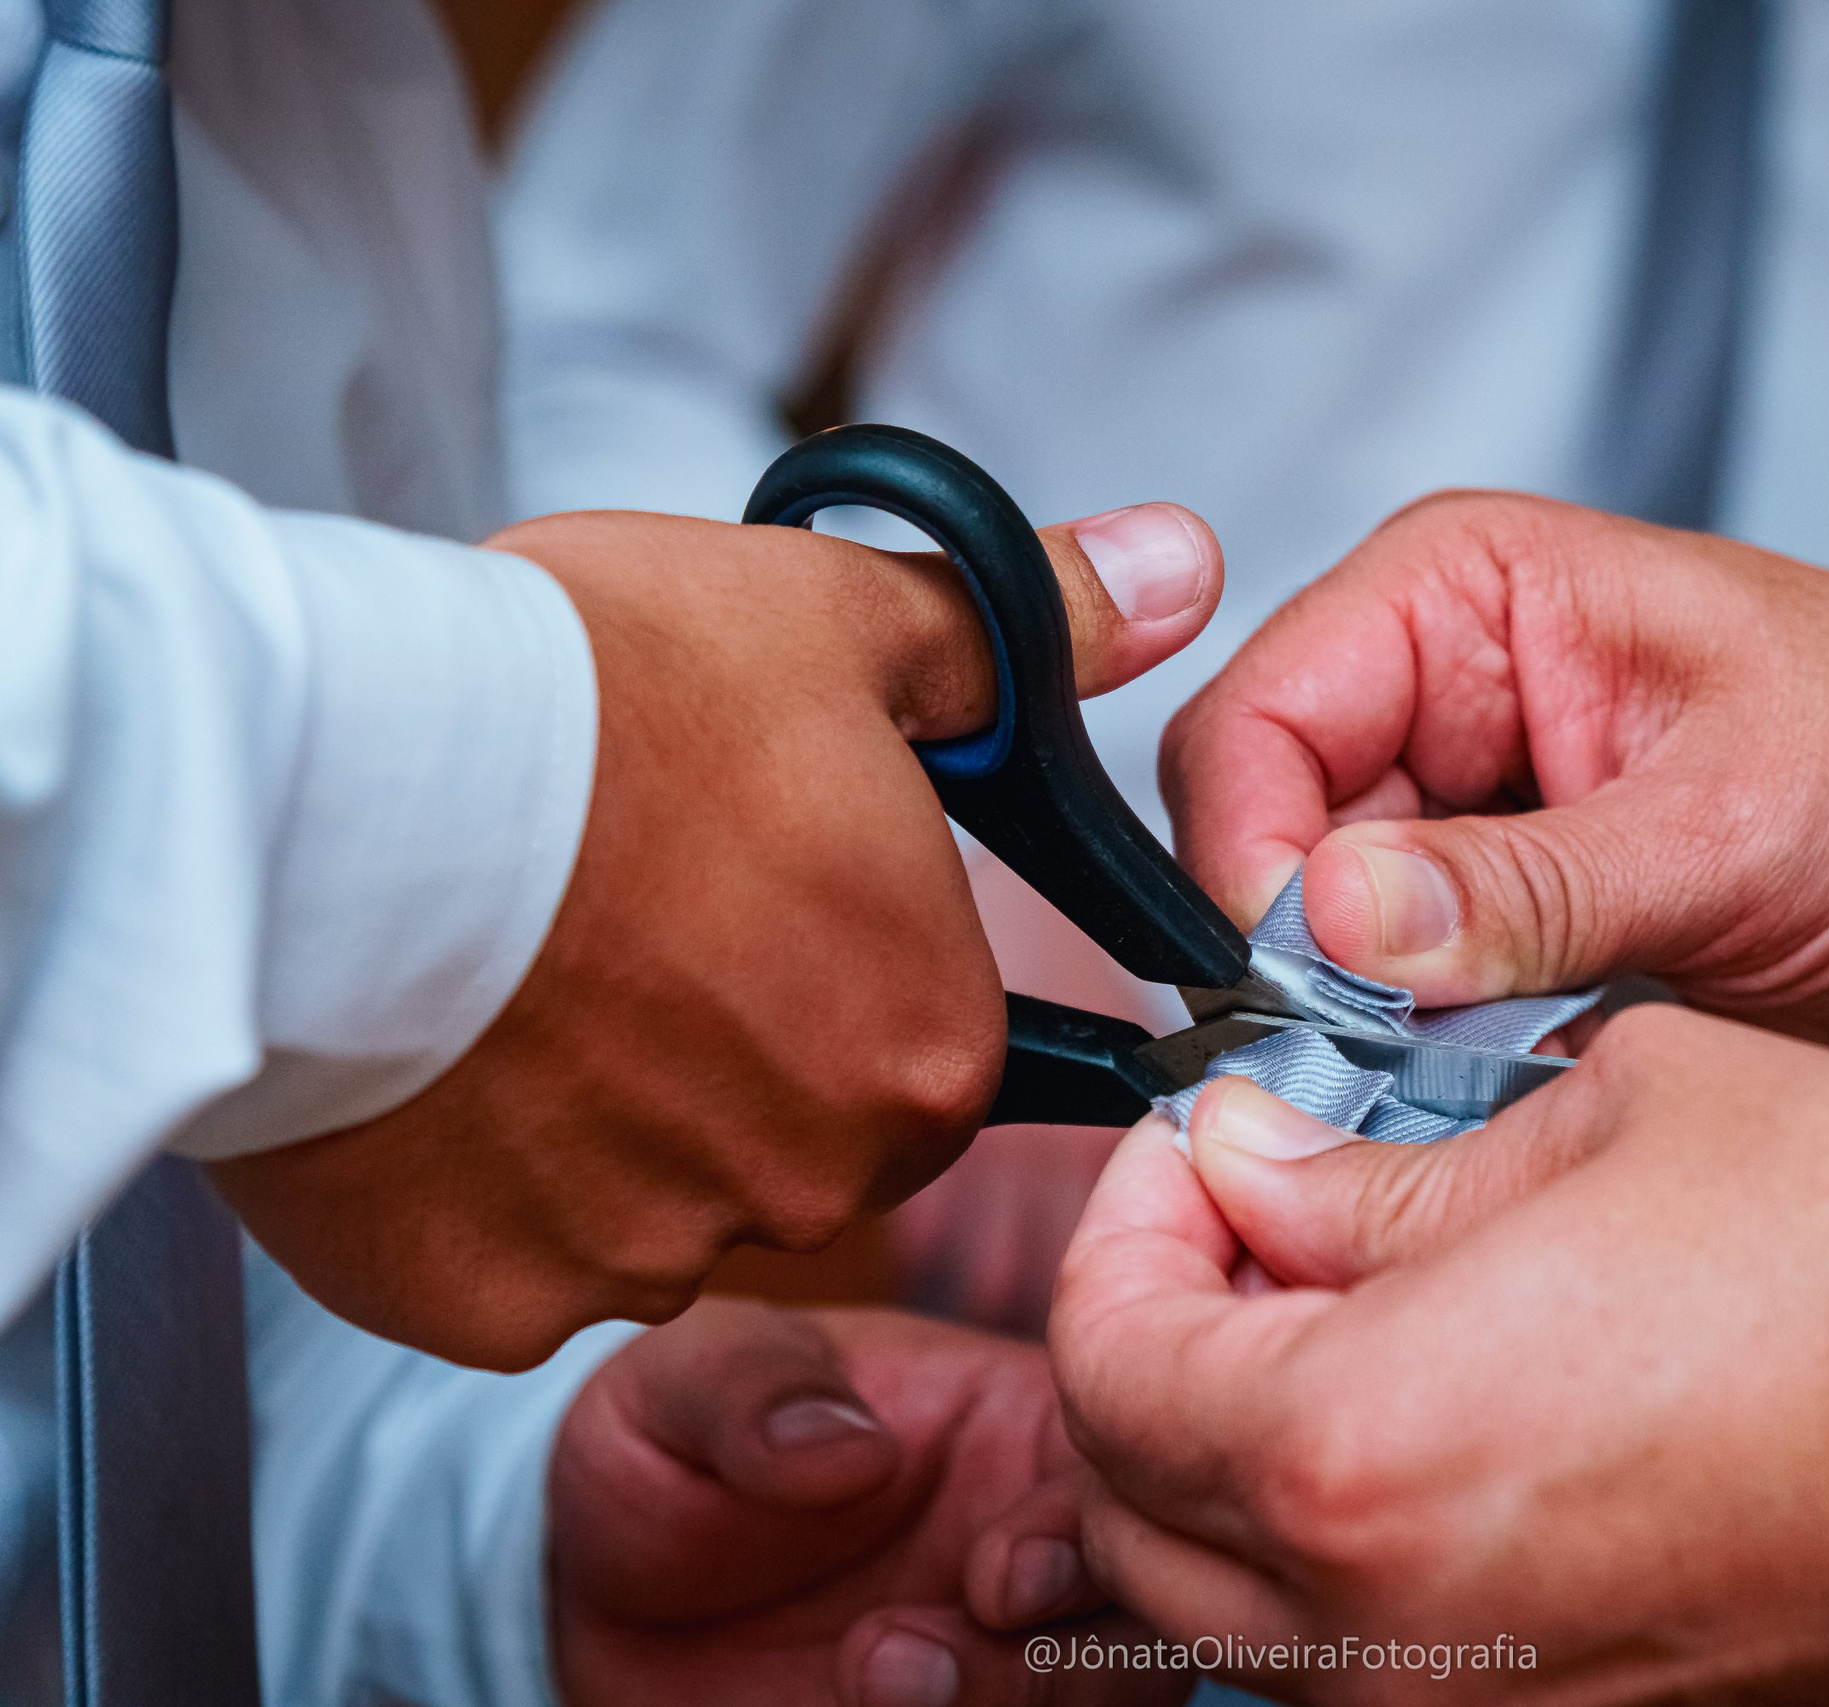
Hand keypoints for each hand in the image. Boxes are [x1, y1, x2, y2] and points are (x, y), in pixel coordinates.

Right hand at [213, 502, 1221, 1368]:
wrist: (333, 791)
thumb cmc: (604, 699)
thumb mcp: (842, 617)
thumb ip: (1028, 632)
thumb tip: (1184, 568)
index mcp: (929, 1043)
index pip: (930, 1030)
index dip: (835, 945)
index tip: (744, 886)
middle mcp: (816, 1184)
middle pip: (800, 1130)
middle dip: (729, 1041)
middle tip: (619, 912)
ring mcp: (646, 1257)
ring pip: (653, 1197)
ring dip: (601, 1114)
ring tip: (510, 972)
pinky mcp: (486, 1302)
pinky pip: (508, 1254)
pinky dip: (479, 1177)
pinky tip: (432, 1059)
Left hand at [551, 1296, 1185, 1706]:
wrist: (605, 1606)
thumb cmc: (663, 1457)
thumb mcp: (672, 1389)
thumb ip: (749, 1390)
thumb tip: (846, 1448)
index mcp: (1019, 1421)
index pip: (1123, 1467)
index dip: (1082, 1532)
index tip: (989, 1576)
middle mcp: (1046, 1544)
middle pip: (1140, 1611)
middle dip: (1054, 1663)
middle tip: (890, 1661)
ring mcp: (1015, 1653)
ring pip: (1107, 1703)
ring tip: (864, 1681)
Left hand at [1022, 1006, 1828, 1703]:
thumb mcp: (1594, 1118)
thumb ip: (1365, 1163)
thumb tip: (1241, 1163)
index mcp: (1358, 1449)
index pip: (1105, 1361)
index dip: (1127, 1224)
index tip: (1201, 1144)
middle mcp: (1379, 1633)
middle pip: (1129, 1511)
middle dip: (1153, 1348)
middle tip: (1245, 1223)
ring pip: (1223, 1612)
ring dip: (1224, 1460)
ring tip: (1326, 1321)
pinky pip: (1354, 1664)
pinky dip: (1329, 1556)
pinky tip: (1423, 1432)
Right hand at [1163, 492, 1828, 1060]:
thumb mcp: (1726, 829)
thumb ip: (1523, 885)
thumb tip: (1334, 920)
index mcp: (1462, 592)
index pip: (1257, 723)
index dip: (1253, 865)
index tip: (1308, 994)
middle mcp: (1434, 685)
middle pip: (1261, 832)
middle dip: (1308, 958)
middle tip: (1381, 1066)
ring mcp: (1462, 800)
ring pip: (1319, 929)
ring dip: (1370, 1019)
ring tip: (1470, 1071)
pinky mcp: (1500, 903)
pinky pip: (1399, 989)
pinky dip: (1425, 1051)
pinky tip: (1499, 1080)